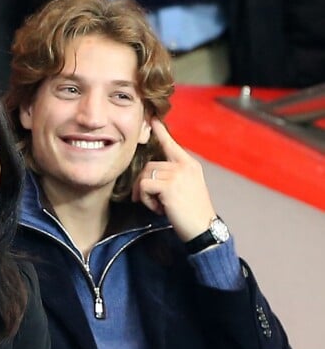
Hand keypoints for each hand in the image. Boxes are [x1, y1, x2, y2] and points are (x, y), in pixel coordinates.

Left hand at [132, 118, 214, 240]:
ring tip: (159, 206)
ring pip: (145, 176)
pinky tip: (159, 209)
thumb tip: (152, 174)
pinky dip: (146, 200)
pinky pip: (144, 186)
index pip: (172, 144)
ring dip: (145, 194)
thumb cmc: (193, 213)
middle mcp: (184, 165)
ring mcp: (177, 174)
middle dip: (144, 184)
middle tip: (152, 202)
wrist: (203, 228)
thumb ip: (174, 176)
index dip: (160, 132)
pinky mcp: (169, 186)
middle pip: (150, 165)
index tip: (152, 119)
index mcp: (190, 164)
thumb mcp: (188, 188)